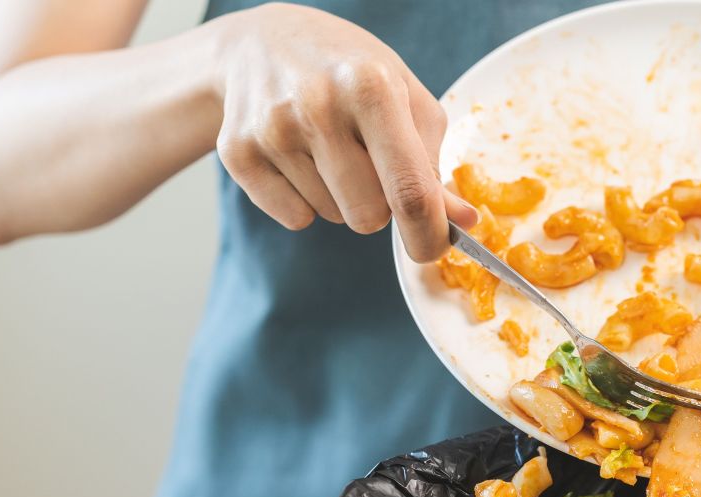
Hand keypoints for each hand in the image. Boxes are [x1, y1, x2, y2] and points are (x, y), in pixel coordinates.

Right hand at [210, 3, 475, 260]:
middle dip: (379, 204)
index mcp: (371, 87)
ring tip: (328, 147)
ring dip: (341, 197)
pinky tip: (298, 157)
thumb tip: (463, 222)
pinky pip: (294, 217)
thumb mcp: (405, 98)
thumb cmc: (349, 72)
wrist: (261, 43)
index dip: (428, 234)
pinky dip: (304, 201)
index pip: (409, 189)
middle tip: (367, 162)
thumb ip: (433, 162)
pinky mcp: (238, 152)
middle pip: (368, 216)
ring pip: (332, 217)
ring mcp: (272, 129)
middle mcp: (318, 106)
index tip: (433, 249)